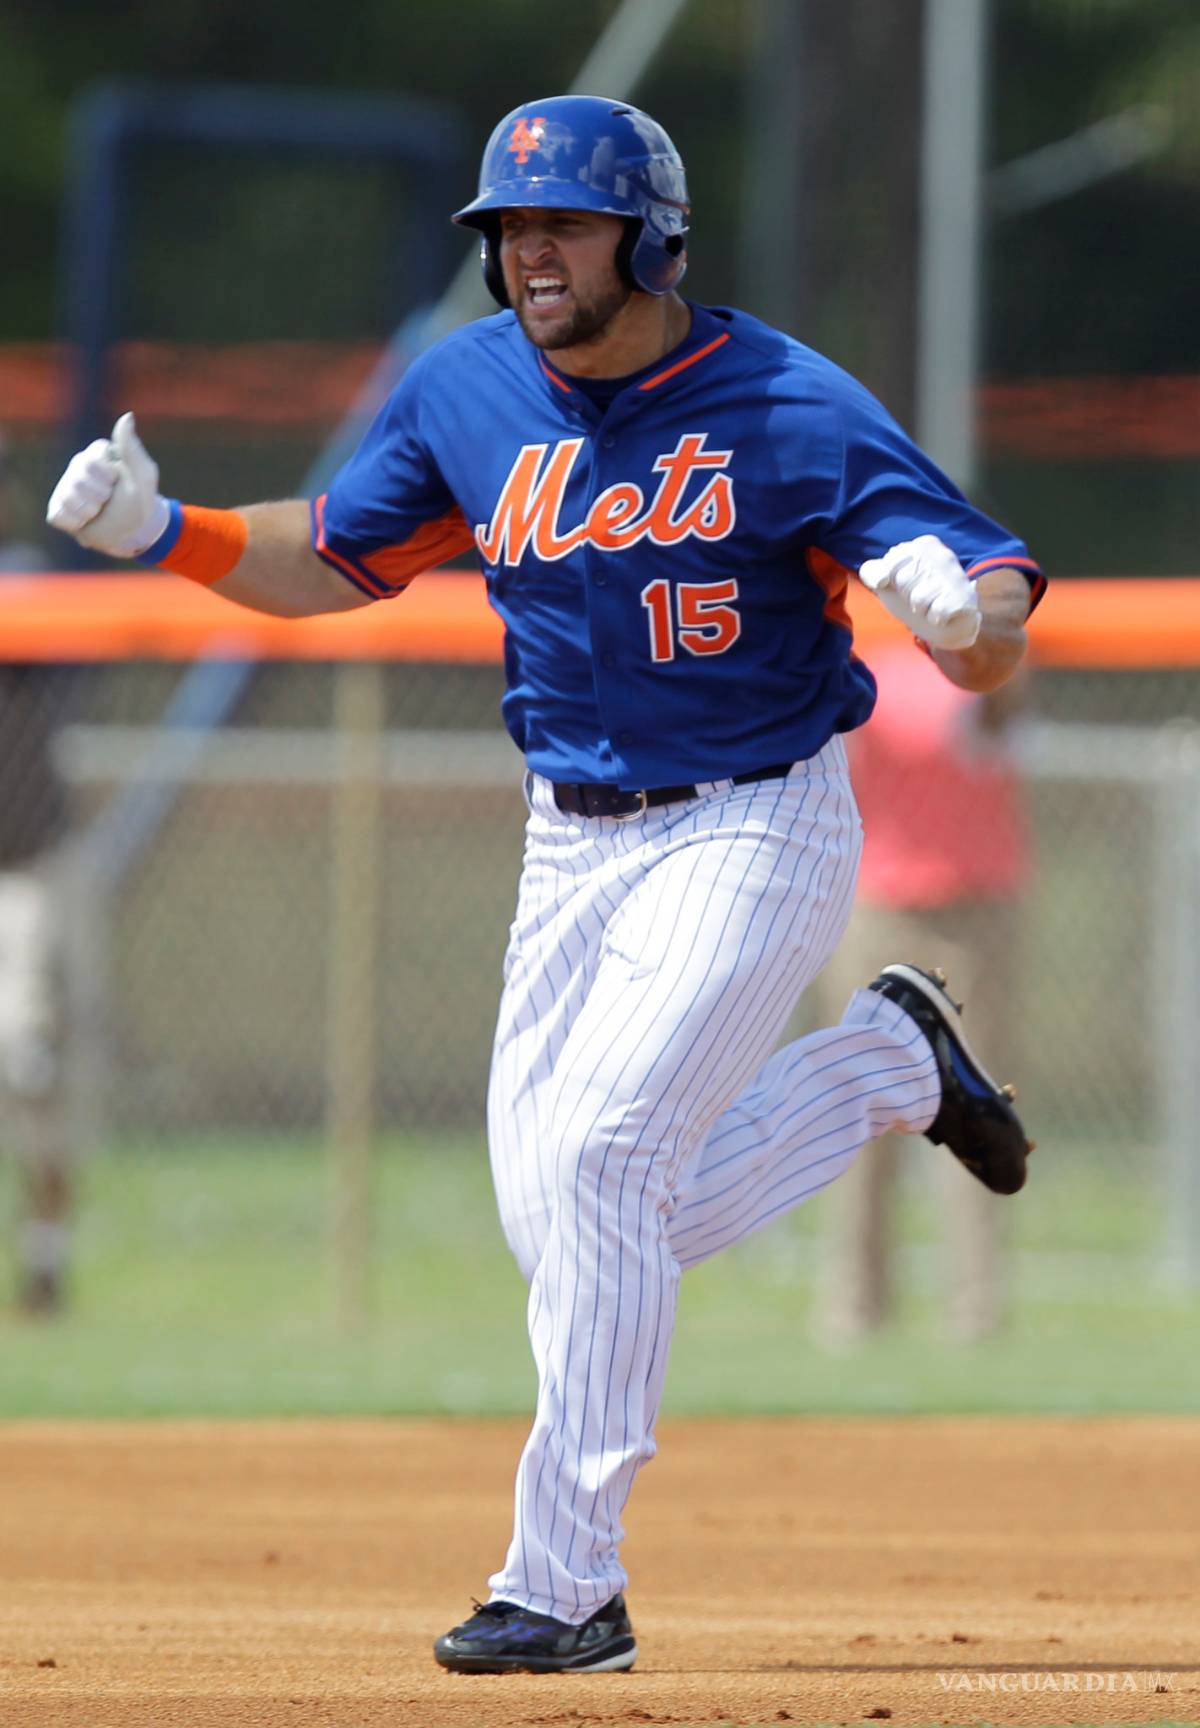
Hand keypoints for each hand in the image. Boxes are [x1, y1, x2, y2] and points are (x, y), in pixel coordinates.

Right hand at [46, 412, 169, 558]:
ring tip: (99, 510)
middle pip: (77, 480)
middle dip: (99, 495)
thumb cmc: (140, 501)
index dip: (105, 475)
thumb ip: (131, 447)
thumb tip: (127, 415)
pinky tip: (86, 520)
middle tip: (108, 498)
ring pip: (67, 498)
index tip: (116, 480)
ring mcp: (66, 488)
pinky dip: (76, 522)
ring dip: (89, 510)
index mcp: (96, 455)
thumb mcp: (142, 474)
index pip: (90, 459)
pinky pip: (59, 515)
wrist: (133, 532)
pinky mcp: (58, 508)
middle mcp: (78, 467)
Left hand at [858, 534, 981, 650]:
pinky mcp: (965, 596)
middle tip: (921, 597)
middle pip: (902, 581)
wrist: (949, 623)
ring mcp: (956, 574)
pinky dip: (935, 619)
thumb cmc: (916, 597)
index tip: (907, 585)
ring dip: (921, 610)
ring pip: (918, 599)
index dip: (892, 583)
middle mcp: (942, 553)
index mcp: (922, 545)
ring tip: (932, 605)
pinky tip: (943, 613)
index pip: (888, 565)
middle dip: (906, 597)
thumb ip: (872, 572)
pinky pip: (936, 613)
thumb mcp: (888, 582)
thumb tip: (882, 580)